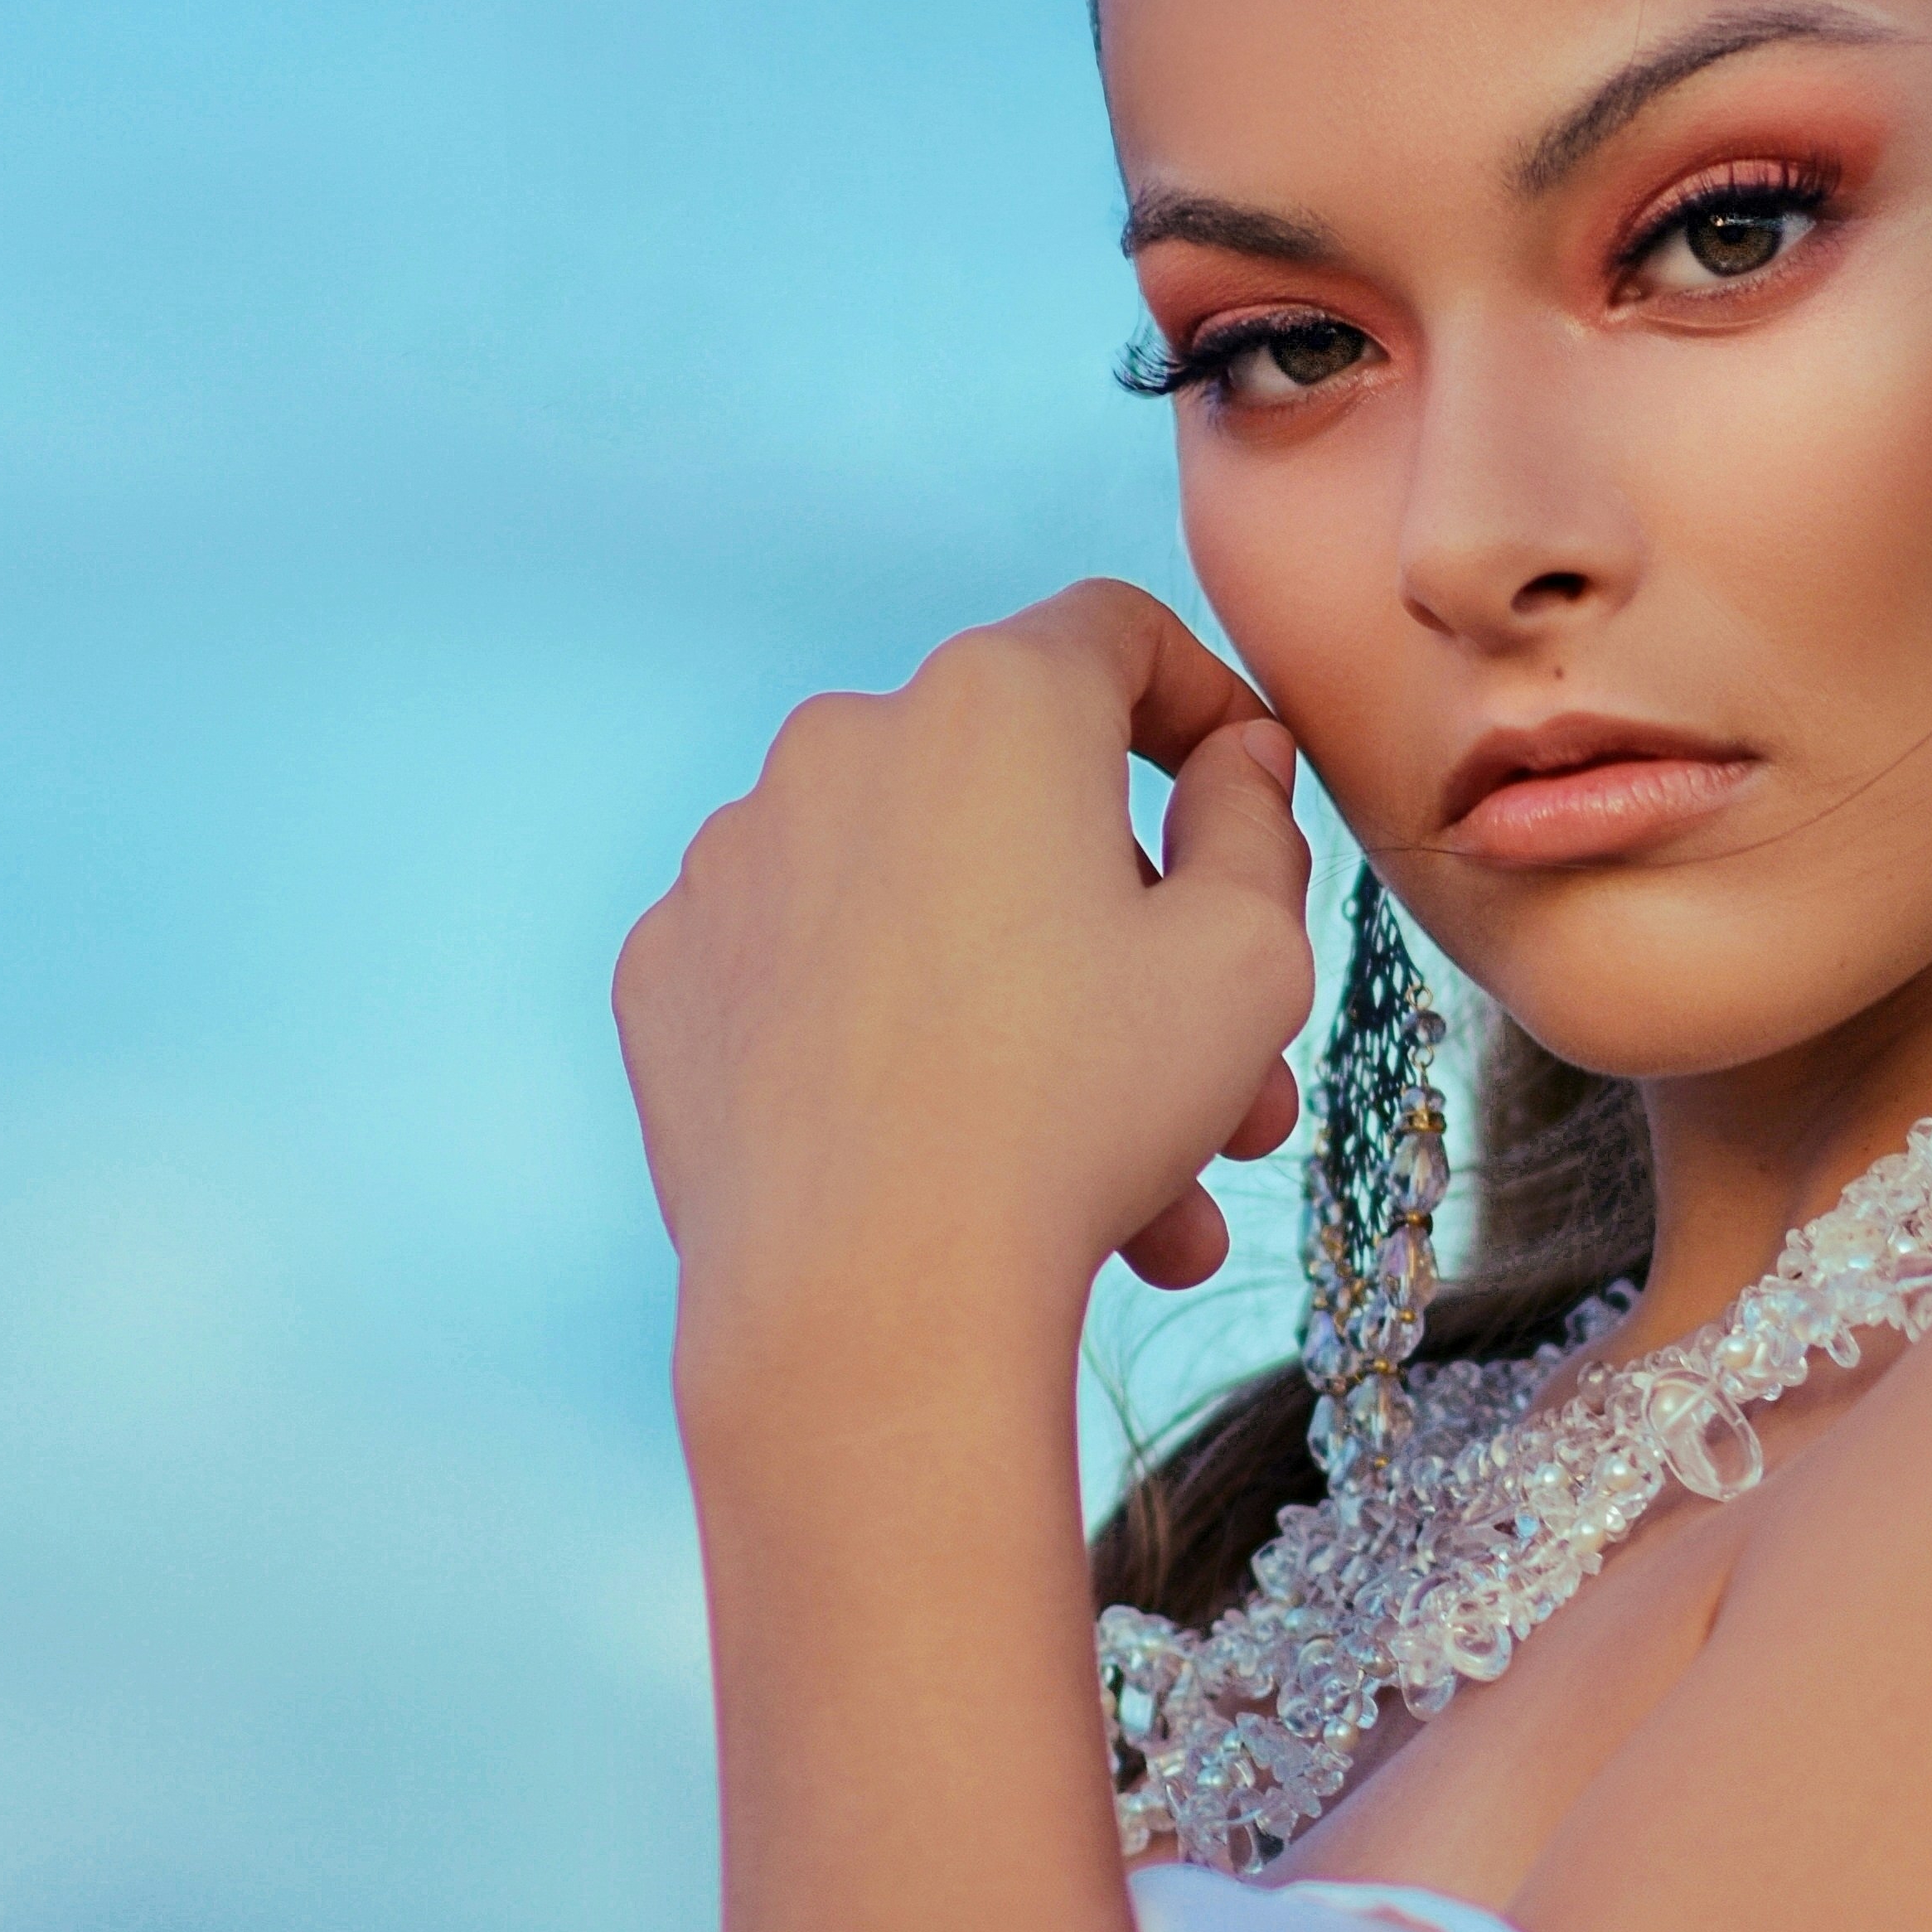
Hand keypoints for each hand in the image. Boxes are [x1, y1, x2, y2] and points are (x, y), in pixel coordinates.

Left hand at [613, 583, 1315, 1416]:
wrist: (871, 1296)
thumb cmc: (1080, 1109)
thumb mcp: (1250, 954)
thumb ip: (1258, 818)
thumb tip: (1234, 754)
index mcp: (994, 703)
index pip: (1116, 635)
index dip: (1205, 700)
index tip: (1245, 786)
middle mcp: (844, 741)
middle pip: (1028, 803)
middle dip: (1140, 929)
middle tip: (1220, 1065)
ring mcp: (738, 855)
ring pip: (931, 906)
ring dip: (1036, 1009)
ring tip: (1126, 1175)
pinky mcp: (673, 967)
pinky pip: (819, 971)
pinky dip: (895, 1034)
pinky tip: (961, 1152)